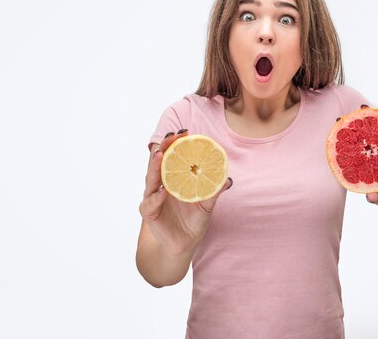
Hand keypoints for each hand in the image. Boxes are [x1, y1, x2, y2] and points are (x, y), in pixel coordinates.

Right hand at [139, 130, 232, 254]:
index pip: (172, 156)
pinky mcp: (149, 213)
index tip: (184, 132)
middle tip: (170, 137)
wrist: (185, 244)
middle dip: (163, 148)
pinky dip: (156, 197)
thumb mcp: (207, 205)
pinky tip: (163, 192)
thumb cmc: (194, 220)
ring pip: (151, 179)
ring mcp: (153, 197)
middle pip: (158, 163)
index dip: (176, 144)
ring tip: (160, 156)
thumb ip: (214, 191)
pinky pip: (150, 203)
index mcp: (174, 178)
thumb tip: (228, 179)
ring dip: (155, 167)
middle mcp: (161, 185)